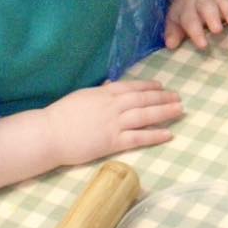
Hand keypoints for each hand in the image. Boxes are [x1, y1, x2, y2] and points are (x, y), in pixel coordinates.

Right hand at [43, 81, 183, 165]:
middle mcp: (112, 106)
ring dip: (164, 112)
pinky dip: (154, 135)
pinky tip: (168, 134)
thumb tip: (111, 86)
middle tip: (178, 97)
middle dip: (163, 97)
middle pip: (143, 99)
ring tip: (180, 110)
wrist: (47, 135)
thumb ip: (99, 93)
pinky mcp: (112, 142)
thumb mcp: (81, 97)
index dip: (149, 86)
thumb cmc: (60, 116)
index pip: (132, 87)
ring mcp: (113, 124)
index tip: (161, 86)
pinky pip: (138, 138)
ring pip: (144, 116)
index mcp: (103, 94)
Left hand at [165, 0, 227, 49]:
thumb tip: (171, 45)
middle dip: (212, 17)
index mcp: (187, 8)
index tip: (203, 45)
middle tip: (217, 30)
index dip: (196, 32)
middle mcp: (202, 0)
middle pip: (207, 6)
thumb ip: (173, 33)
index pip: (189, 19)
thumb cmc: (186, 11)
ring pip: (224, 1)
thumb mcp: (175, 20)